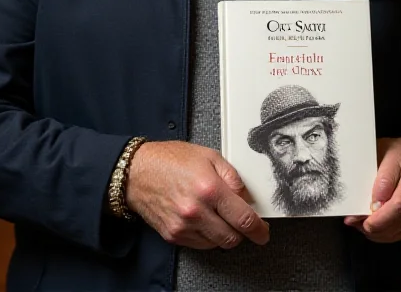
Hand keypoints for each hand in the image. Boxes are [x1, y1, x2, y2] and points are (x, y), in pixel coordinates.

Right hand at [125, 141, 269, 249]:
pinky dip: (208, 236)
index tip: (263, 232)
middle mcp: (197, 210)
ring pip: (218, 243)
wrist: (137, 172)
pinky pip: (201, 245)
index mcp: (209, 188)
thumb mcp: (209, 155)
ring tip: (216, 213)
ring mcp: (184, 226)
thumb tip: (246, 196)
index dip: (259, 229)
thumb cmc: (170, 160)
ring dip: (224, 233)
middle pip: (233, 237)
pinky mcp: (174, 235)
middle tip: (240, 220)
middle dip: (241, 231)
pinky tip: (203, 218)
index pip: (243, 218)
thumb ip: (232, 176)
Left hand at [344, 137, 400, 242]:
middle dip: (371, 225)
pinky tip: (374, 227)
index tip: (356, 212)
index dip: (373, 211)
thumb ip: (380, 177)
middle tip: (354, 221)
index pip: (393, 200)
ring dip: (376, 232)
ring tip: (360, 223)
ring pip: (397, 231)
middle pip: (395, 218)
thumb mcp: (387, 152)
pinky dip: (384, 234)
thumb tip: (372, 204)